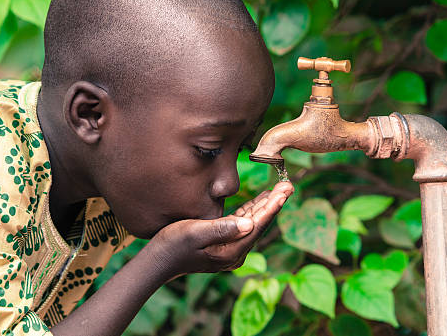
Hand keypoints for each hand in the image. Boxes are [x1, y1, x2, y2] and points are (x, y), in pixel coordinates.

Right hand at [151, 182, 293, 276]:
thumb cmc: (172, 244)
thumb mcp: (194, 232)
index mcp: (231, 251)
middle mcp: (235, 253)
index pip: (258, 225)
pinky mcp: (225, 244)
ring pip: (254, 223)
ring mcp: (231, 249)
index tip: (285, 191)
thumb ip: (221, 228)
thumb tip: (249, 224)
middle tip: (288, 185)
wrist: (158, 261)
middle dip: (274, 203)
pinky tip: (260, 199)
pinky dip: (253, 210)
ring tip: (280, 189)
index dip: (272, 206)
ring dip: (266, 205)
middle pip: (260, 224)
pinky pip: (244, 225)